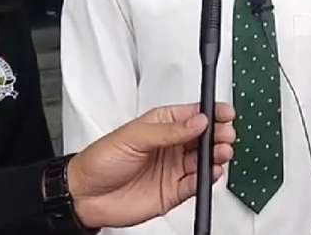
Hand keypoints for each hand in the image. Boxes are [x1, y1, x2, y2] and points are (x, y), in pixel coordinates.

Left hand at [67, 103, 235, 228]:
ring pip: (205, 159)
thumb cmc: (101, 160)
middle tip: (225, 135)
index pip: (194, 115)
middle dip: (219, 134)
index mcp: (163, 125)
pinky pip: (197, 183)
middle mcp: (172, 145)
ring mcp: (174, 168)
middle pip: (205, 137)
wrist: (85, 196)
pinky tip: (211, 172)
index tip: (226, 113)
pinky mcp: (175, 191)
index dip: (212, 113)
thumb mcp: (133, 136)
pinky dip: (208, 178)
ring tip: (221, 152)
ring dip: (217, 155)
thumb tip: (197, 121)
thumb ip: (168, 130)